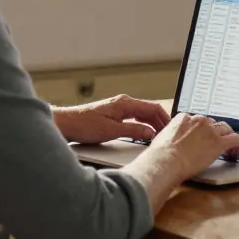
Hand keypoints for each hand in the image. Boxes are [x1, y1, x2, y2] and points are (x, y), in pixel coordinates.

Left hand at [52, 95, 170, 144]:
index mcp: (125, 103)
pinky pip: (134, 118)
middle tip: (168, 135)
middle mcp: (123, 103)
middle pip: (149, 110)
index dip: (164, 118)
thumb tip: (150, 132)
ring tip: (159, 136)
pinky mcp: (114, 115)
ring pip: (142, 114)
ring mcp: (119, 108)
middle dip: (160, 122)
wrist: (66, 124)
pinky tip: (144, 133)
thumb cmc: (84, 125)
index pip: (152, 107)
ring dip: (152, 124)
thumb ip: (133, 130)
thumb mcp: (111, 131)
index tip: (172, 128)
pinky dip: (143, 125)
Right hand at [142, 113, 238, 184]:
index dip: (201, 130)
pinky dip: (237, 145)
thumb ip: (171, 136)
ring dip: (226, 137)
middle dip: (213, 133)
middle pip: (212, 124)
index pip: (198, 121)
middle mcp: (199, 121)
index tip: (201, 138)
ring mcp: (210, 131)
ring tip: (227, 149)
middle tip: (212, 144)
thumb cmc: (160, 155)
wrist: (166, 161)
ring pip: (225, 129)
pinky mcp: (219, 143)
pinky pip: (235, 139)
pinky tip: (235, 153)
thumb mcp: (162, 138)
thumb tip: (171, 142)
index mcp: (184, 118)